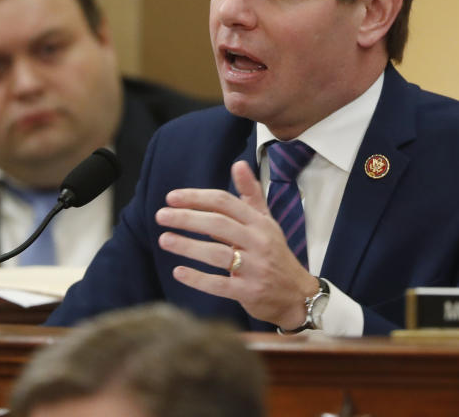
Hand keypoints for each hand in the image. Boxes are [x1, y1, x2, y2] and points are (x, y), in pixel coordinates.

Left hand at [155, 160, 318, 328]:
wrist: (297, 295)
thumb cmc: (274, 253)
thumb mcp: (266, 221)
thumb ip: (250, 194)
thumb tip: (238, 164)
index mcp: (259, 222)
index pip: (225, 203)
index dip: (196, 198)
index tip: (171, 198)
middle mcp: (259, 242)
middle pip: (218, 224)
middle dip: (186, 218)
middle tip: (160, 216)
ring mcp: (255, 268)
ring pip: (217, 254)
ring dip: (187, 246)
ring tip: (164, 240)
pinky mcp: (249, 292)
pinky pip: (220, 285)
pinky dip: (198, 279)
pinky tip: (178, 271)